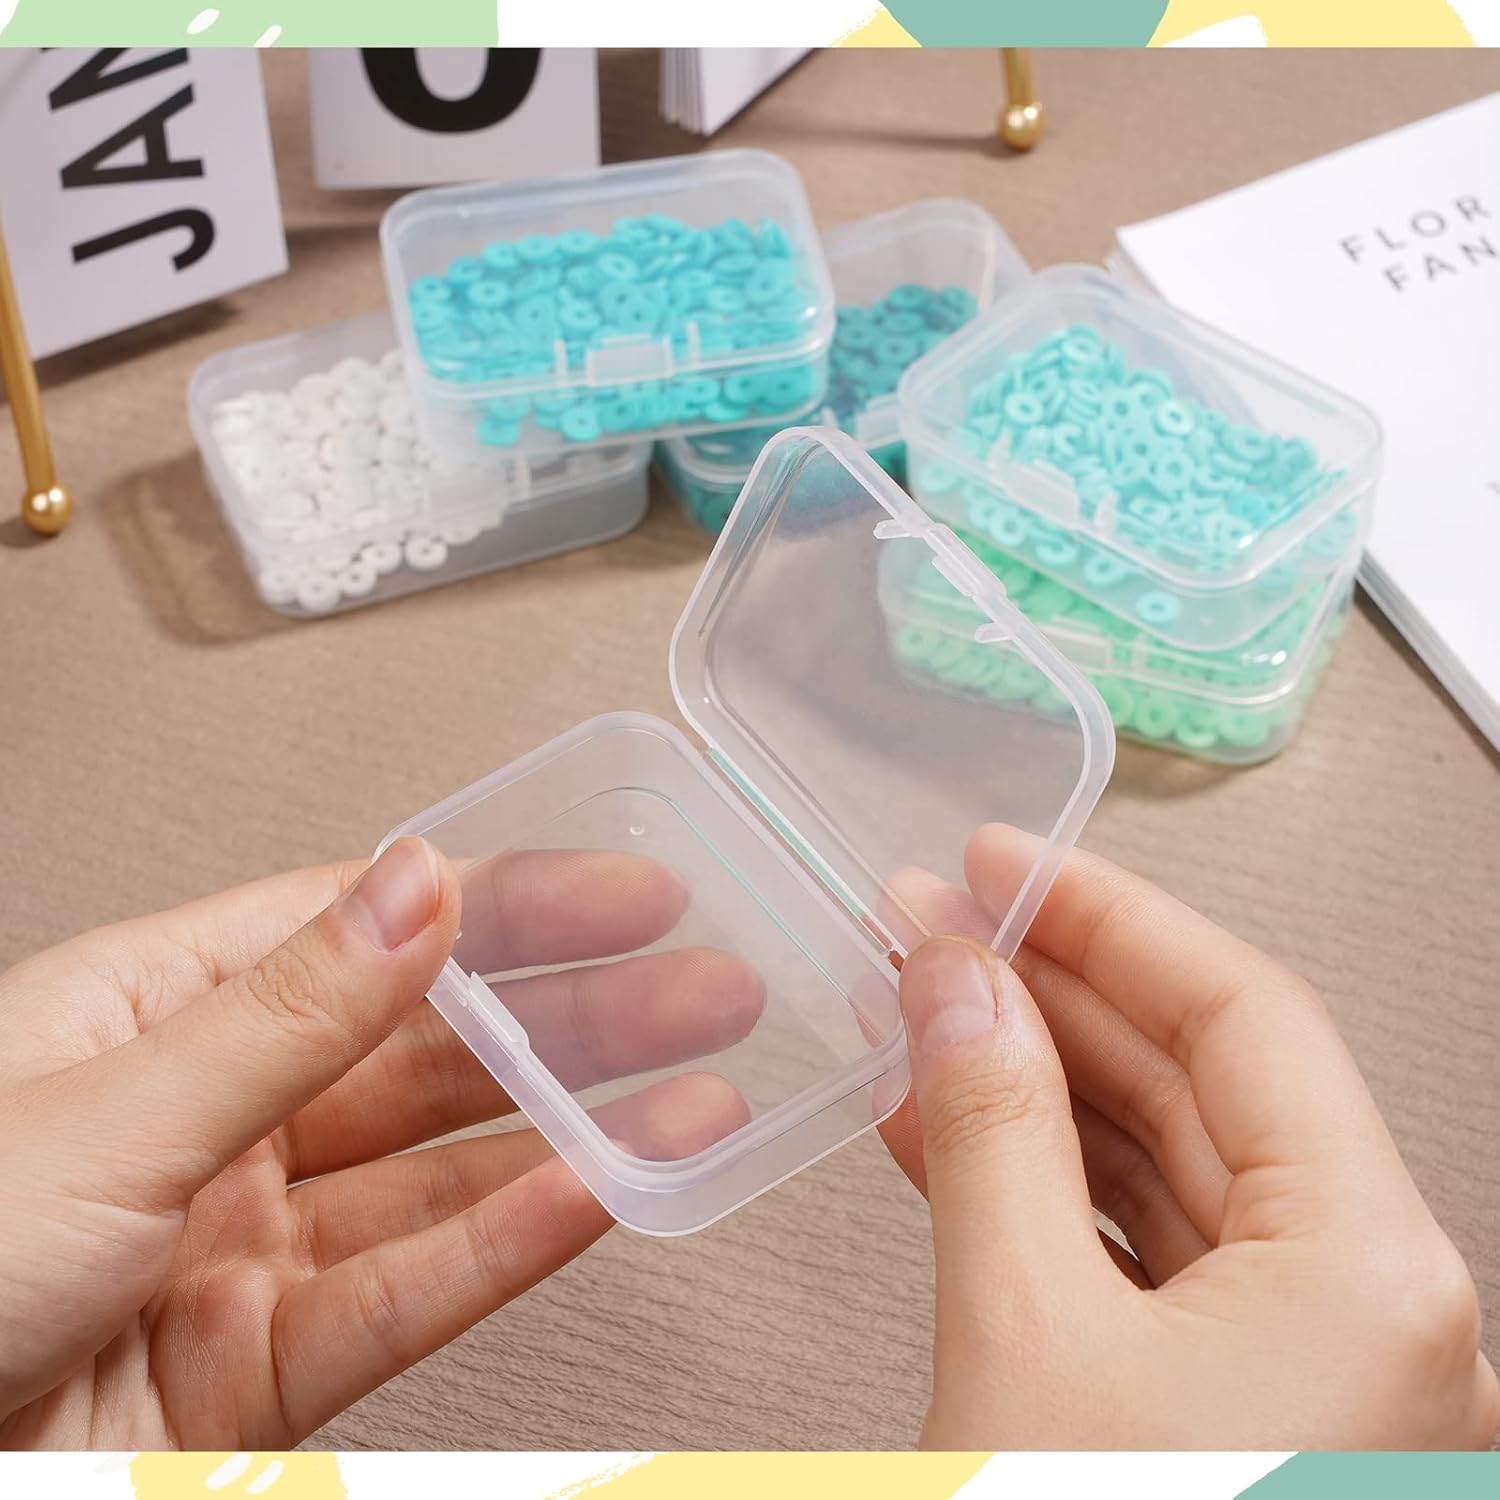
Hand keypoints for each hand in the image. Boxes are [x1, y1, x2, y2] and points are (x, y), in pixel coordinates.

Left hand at [0, 837, 758, 1448]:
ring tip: (695, 1096)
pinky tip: (601, 1195)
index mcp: (155, 1011)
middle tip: (700, 987)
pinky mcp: (259, 1372)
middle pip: (431, 1050)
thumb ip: (285, 1012)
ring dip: (578, 1133)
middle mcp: (214, 1117)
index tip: (621, 887)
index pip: (369, 927)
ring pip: (444, 1175)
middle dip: (576, 1017)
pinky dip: (512, 1248)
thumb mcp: (104, 1113)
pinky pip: (409, 1296)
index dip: (505, 900)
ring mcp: (244, 1244)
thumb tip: (416, 885)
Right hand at [879, 826, 1498, 1449]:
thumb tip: (960, 990)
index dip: (1109, 918)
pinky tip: (953, 1133)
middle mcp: (1374, 1320)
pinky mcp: (1244, 1413)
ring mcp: (1315, 1372)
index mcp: (1370, 1281)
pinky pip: (1146, 1255)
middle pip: (1205, 1085)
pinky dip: (1043, 1190)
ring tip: (930, 1016)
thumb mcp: (1021, 1330)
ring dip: (1034, 1088)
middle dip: (1052, 995)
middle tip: (948, 930)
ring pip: (1168, 1168)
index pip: (1242, 1018)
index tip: (1007, 865)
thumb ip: (991, 1131)